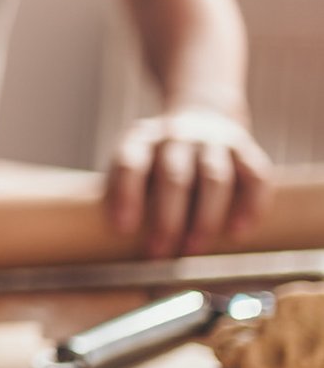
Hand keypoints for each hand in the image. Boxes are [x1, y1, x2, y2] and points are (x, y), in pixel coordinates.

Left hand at [104, 109, 270, 256]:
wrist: (203, 114)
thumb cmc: (155, 159)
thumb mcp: (132, 163)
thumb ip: (121, 193)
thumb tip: (112, 245)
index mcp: (140, 139)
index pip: (130, 164)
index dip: (126, 196)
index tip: (123, 229)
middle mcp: (177, 135)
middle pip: (173, 176)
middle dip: (166, 219)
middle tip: (159, 253)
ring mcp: (214, 140)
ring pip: (214, 178)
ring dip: (205, 218)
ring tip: (193, 250)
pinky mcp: (246, 149)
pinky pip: (255, 177)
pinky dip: (250, 205)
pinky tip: (238, 233)